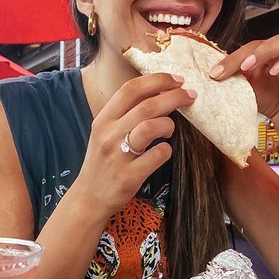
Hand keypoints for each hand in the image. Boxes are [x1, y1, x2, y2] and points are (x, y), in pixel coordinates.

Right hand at [74, 73, 196, 217]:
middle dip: (174, 97)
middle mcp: (108, 135)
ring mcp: (117, 156)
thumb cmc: (104, 162)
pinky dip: (166, 150)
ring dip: (168, 124)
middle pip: (146, 105)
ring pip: (150, 127)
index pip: (130, 89)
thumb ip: (127, 114)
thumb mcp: (106, 133)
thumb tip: (161, 94)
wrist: (89, 198)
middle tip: (190, 96)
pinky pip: (157, 155)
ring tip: (170, 130)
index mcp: (103, 120)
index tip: (176, 80)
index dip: (157, 80)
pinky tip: (163, 152)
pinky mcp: (128, 177)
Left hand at [209, 29, 278, 135]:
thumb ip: (235, 75)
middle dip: (270, 47)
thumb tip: (213, 71)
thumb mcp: (246, 86)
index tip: (221, 72)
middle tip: (250, 66)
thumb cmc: (267, 98)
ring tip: (276, 71)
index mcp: (276, 50)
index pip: (260, 42)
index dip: (241, 55)